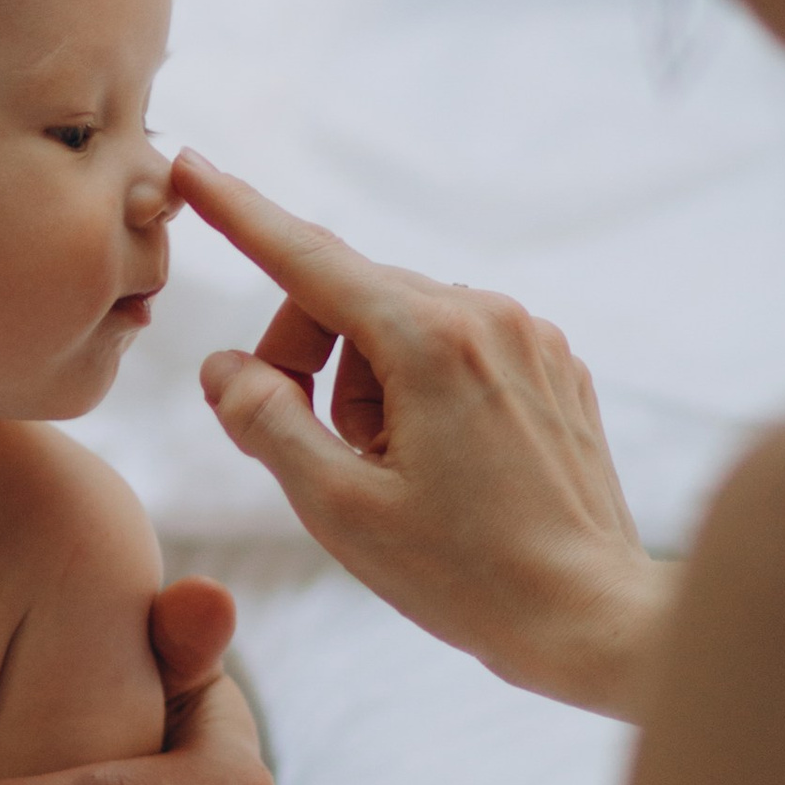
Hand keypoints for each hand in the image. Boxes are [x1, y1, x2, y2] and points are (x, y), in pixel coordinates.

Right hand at [175, 152, 670, 718]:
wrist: (592, 618)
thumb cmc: (465, 576)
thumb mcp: (338, 507)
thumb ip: (266, 421)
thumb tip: (226, 367)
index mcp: (431, 342)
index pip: (309, 259)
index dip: (239, 213)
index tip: (191, 166)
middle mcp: (487, 315)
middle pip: (349, 301)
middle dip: (310, 364)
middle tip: (312, 453)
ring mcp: (529, 336)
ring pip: (401, 327)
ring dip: (367, 387)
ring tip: (392, 474)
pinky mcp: (554, 364)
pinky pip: (455, 348)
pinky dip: (420, 391)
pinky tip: (440, 466)